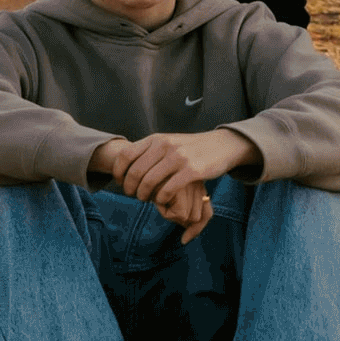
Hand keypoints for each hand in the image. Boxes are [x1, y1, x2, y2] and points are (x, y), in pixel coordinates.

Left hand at [96, 127, 251, 237]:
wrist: (221, 146)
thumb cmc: (191, 148)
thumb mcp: (169, 142)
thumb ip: (150, 150)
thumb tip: (127, 164)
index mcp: (157, 139)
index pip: (126, 155)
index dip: (118, 172)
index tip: (119, 182)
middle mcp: (165, 146)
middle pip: (135, 172)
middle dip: (130, 188)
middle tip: (132, 195)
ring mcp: (179, 157)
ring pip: (149, 182)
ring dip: (143, 195)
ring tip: (145, 199)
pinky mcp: (192, 171)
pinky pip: (168, 189)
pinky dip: (161, 199)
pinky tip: (162, 201)